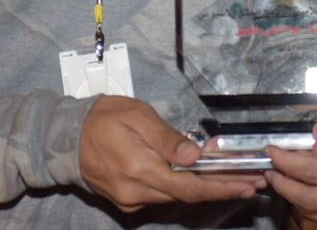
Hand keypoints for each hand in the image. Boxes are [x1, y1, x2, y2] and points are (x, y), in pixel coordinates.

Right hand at [78, 96, 261, 211]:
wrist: (64, 136)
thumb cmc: (103, 118)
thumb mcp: (138, 116)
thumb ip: (168, 139)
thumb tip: (195, 156)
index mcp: (140, 169)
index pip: (190, 187)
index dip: (222, 188)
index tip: (247, 184)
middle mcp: (136, 192)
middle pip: (188, 195)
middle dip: (221, 187)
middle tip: (252, 180)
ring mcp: (130, 200)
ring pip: (176, 196)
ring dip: (205, 187)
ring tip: (233, 175)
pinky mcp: (126, 200)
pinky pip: (161, 195)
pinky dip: (183, 186)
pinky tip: (198, 174)